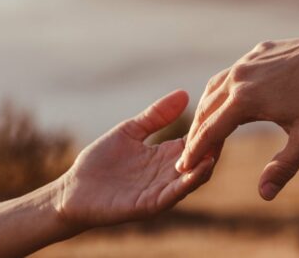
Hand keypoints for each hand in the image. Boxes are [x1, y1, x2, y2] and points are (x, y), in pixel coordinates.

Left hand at [56, 90, 213, 227]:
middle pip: (200, 159)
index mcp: (164, 156)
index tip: (222, 111)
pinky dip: (189, 181)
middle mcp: (167, 173)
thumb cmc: (99, 161)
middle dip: (213, 145)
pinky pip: (174, 193)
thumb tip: (185, 93)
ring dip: (205, 164)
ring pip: (193, 178)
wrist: (72, 190)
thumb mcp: (130, 131)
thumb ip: (156, 116)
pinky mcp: (149, 204)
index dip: (208, 128)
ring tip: (217, 146)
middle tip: (226, 127)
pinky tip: (198, 167)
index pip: (195, 141)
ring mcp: (160, 190)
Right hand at [177, 29, 298, 199]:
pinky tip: (228, 100)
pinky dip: (222, 90)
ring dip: (206, 109)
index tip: (183, 167)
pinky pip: (232, 72)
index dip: (195, 151)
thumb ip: (283, 167)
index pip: (210, 130)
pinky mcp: (257, 51)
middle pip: (206, 109)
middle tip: (190, 154)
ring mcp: (247, 61)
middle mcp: (239, 77)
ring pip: (215, 87)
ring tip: (204, 129)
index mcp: (245, 100)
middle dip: (196, 133)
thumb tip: (264, 195)